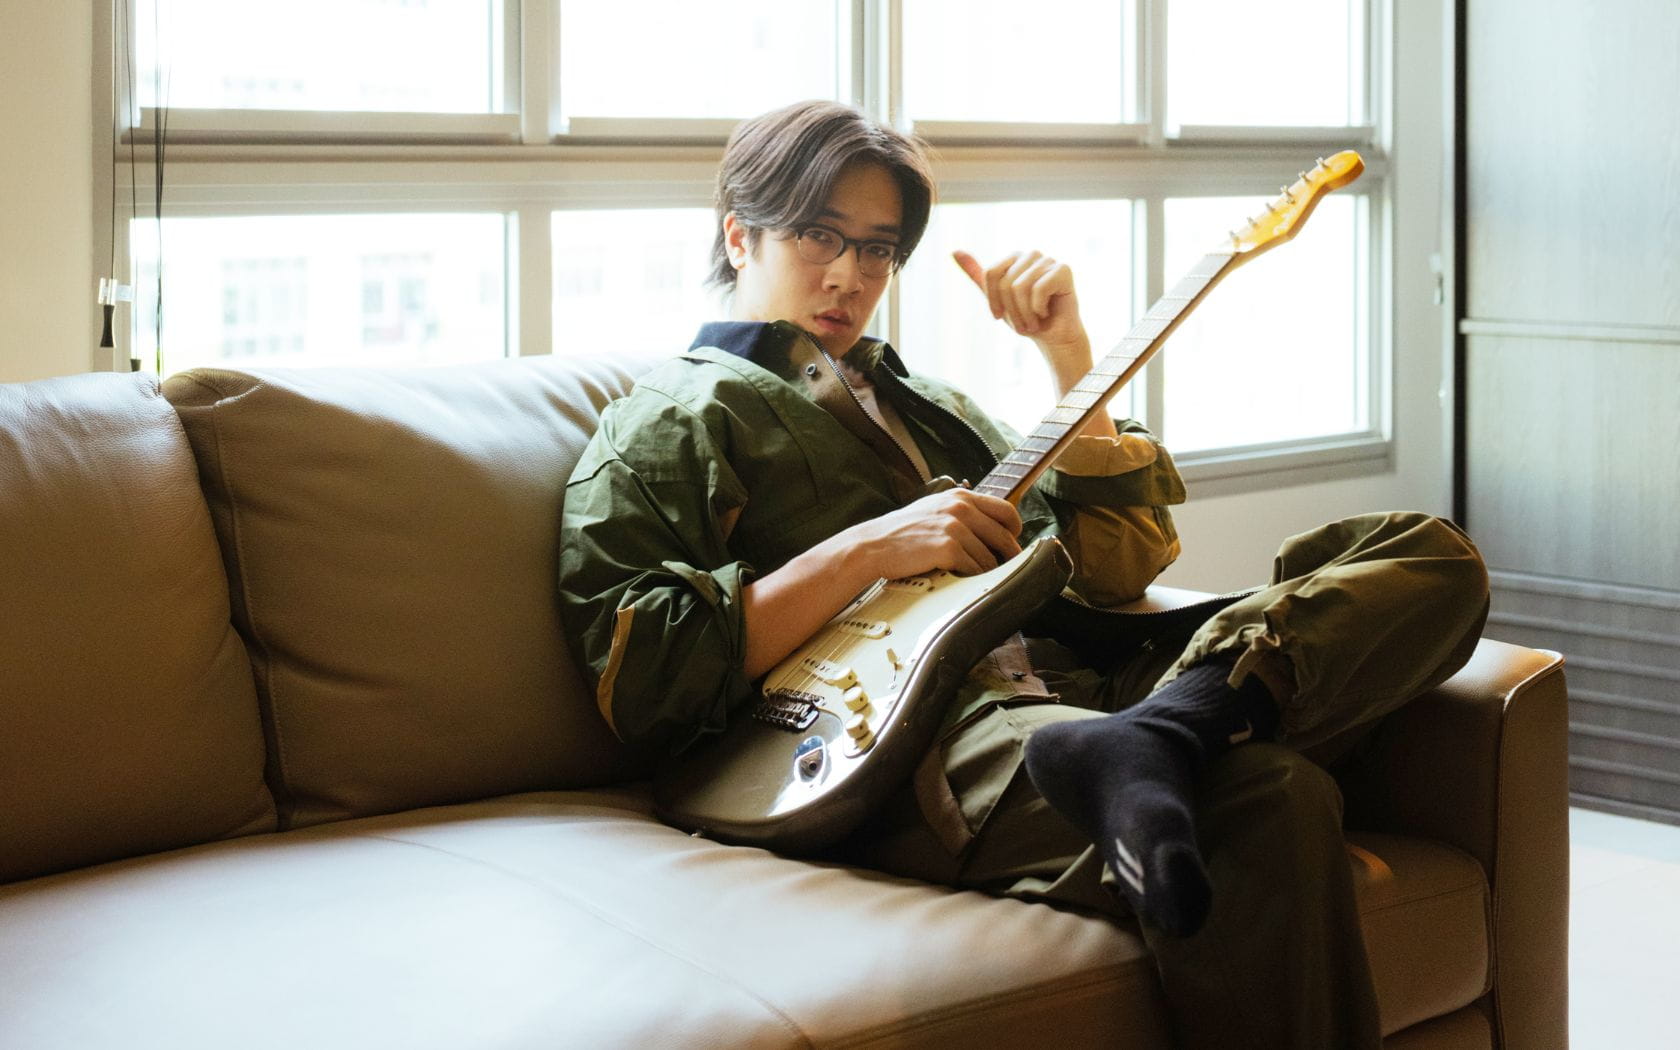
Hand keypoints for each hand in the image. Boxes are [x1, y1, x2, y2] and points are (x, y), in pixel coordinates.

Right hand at [840, 487, 1022, 578]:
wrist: (872, 546)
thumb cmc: (901, 532)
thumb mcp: (933, 509)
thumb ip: (961, 511)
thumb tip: (990, 529)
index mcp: (960, 496)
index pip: (1006, 510)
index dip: (1014, 530)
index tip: (1011, 543)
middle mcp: (961, 508)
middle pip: (1005, 537)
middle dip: (1008, 557)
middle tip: (1003, 568)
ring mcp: (955, 528)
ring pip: (990, 558)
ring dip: (985, 572)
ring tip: (973, 576)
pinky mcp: (948, 549)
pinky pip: (975, 570)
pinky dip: (971, 579)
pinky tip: (960, 579)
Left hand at [953, 248, 1090, 362]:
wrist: (1053, 337)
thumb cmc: (1026, 317)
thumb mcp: (996, 298)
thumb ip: (978, 275)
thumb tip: (954, 251)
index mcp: (1014, 258)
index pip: (991, 274)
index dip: (993, 300)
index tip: (999, 316)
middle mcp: (1031, 255)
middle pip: (1006, 282)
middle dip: (1011, 311)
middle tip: (1022, 324)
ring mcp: (1048, 260)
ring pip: (1021, 287)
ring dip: (1024, 314)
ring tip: (1033, 322)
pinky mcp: (1063, 270)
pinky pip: (1039, 289)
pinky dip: (1038, 309)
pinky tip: (1046, 312)